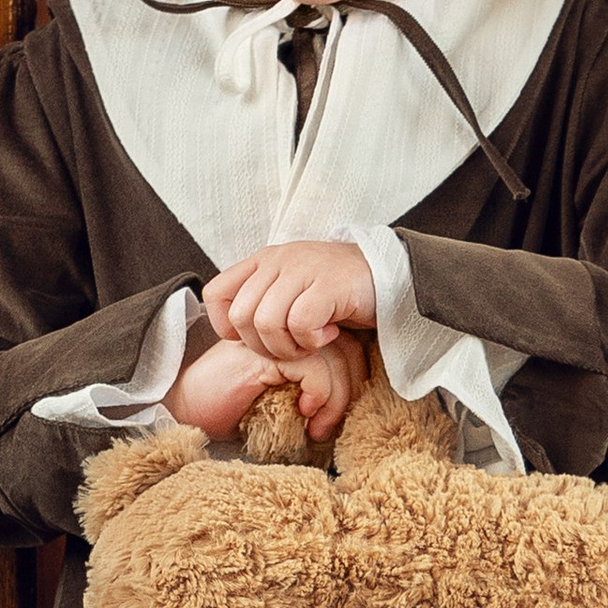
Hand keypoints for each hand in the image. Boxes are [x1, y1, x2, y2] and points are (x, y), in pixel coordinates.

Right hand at [165, 329, 370, 441]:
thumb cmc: (236, 407)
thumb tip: (357, 399)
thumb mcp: (287, 398)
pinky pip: (313, 365)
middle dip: (351, 388)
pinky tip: (304, 411)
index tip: (339, 414)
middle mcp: (287, 328)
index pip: (346, 342)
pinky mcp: (263, 353)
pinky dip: (319, 392)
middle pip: (346, 345)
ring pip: (334, 354)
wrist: (191, 410)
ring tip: (320, 426)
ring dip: (336, 397)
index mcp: (295, 333)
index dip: (354, 378)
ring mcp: (274, 337)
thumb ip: (315, 386)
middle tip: (331, 425)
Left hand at [203, 238, 376, 362]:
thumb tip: (234, 331)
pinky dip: (312, 341)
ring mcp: (302, 269)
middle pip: (241, 316)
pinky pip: (299, 324)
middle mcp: (278, 260)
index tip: (254, 339)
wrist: (391, 275)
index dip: (225, 326)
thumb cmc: (339, 292)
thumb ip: (264, 301)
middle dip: (262, 346)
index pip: (216, 293)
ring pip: (266, 322)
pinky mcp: (327, 284)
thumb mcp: (293, 290)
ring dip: (288, 346)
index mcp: (263, 260)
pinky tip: (329, 333)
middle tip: (291, 347)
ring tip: (311, 341)